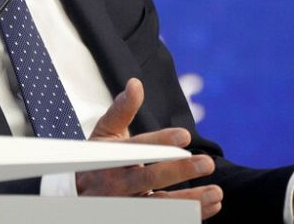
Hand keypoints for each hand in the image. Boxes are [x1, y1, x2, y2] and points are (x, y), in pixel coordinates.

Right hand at [76, 78, 223, 219]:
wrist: (77, 197)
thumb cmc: (97, 160)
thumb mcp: (104, 134)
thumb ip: (122, 110)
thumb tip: (136, 83)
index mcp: (110, 158)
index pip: (135, 149)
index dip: (159, 142)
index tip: (185, 135)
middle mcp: (116, 185)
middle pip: (148, 179)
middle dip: (178, 172)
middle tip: (207, 163)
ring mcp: (124, 206)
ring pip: (158, 206)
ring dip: (190, 202)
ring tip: (217, 193)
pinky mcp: (133, 219)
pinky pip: (163, 220)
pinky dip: (189, 216)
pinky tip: (212, 208)